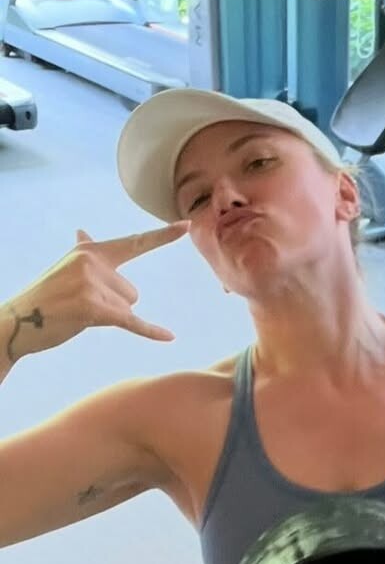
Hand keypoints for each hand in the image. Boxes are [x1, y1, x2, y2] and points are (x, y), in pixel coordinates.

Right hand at [2, 223, 188, 360]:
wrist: (19, 321)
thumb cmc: (46, 297)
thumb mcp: (65, 268)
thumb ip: (83, 251)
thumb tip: (84, 232)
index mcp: (91, 251)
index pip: (134, 243)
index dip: (162, 236)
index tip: (187, 226)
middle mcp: (93, 263)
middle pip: (132, 293)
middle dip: (113, 305)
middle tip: (80, 306)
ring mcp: (93, 285)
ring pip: (128, 308)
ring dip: (108, 317)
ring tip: (78, 314)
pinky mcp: (94, 308)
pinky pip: (131, 321)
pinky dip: (150, 331)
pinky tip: (170, 336)